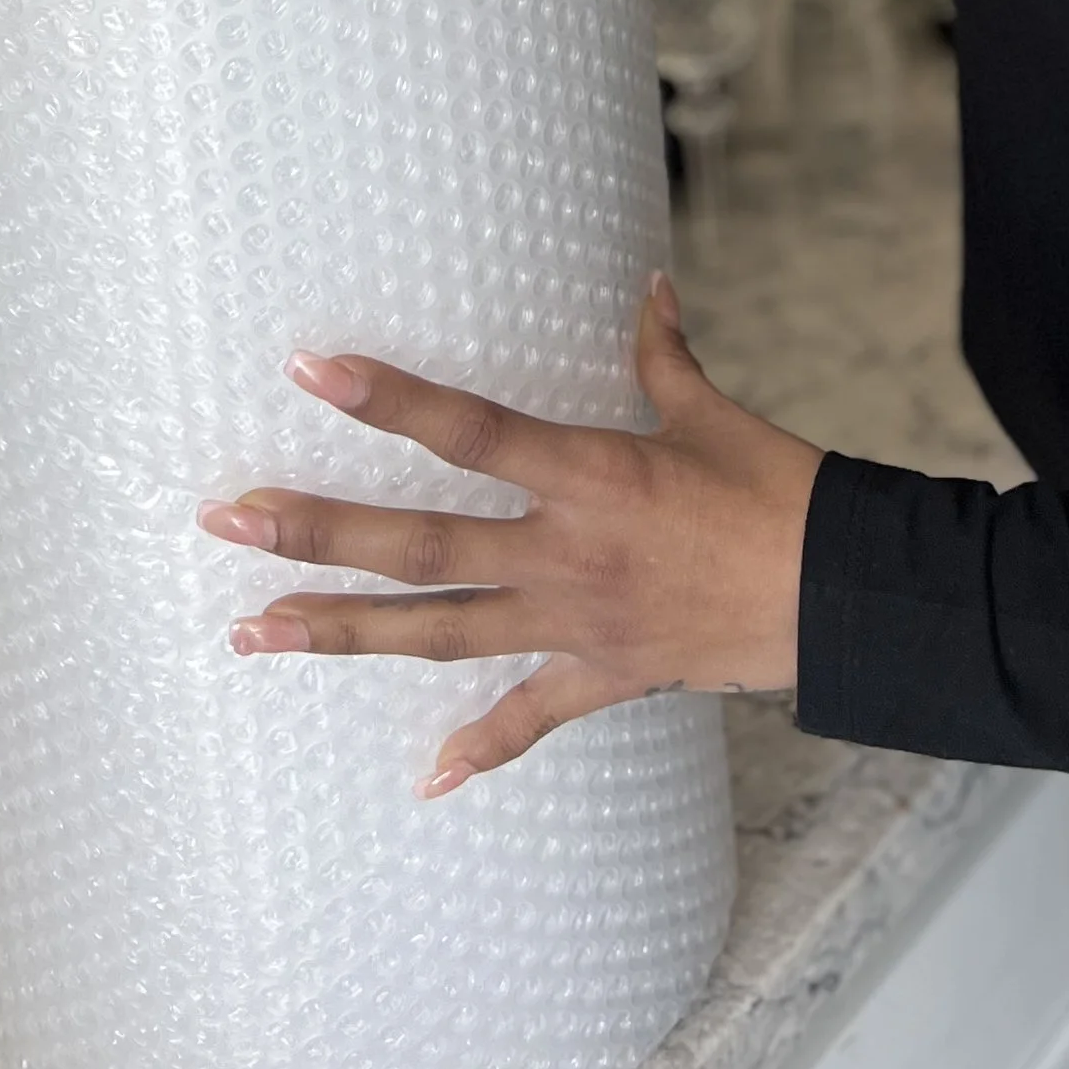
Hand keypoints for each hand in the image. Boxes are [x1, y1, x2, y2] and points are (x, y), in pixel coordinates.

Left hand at [198, 274, 821, 795]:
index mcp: (588, 474)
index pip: (468, 431)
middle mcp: (564, 552)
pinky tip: (424, 782)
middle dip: (318, 534)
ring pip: (438, 634)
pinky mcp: (601, 675)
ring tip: (252, 632)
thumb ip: (660, 354)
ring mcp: (573, 623)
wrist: (839, 595)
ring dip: (342, 631)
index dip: (389, 398)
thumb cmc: (777, 491)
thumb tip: (649, 287)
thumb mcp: (709, 413)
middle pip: (420, 546)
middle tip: (229, 520)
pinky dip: (478, 751)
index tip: (310, 367)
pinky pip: (527, 719)